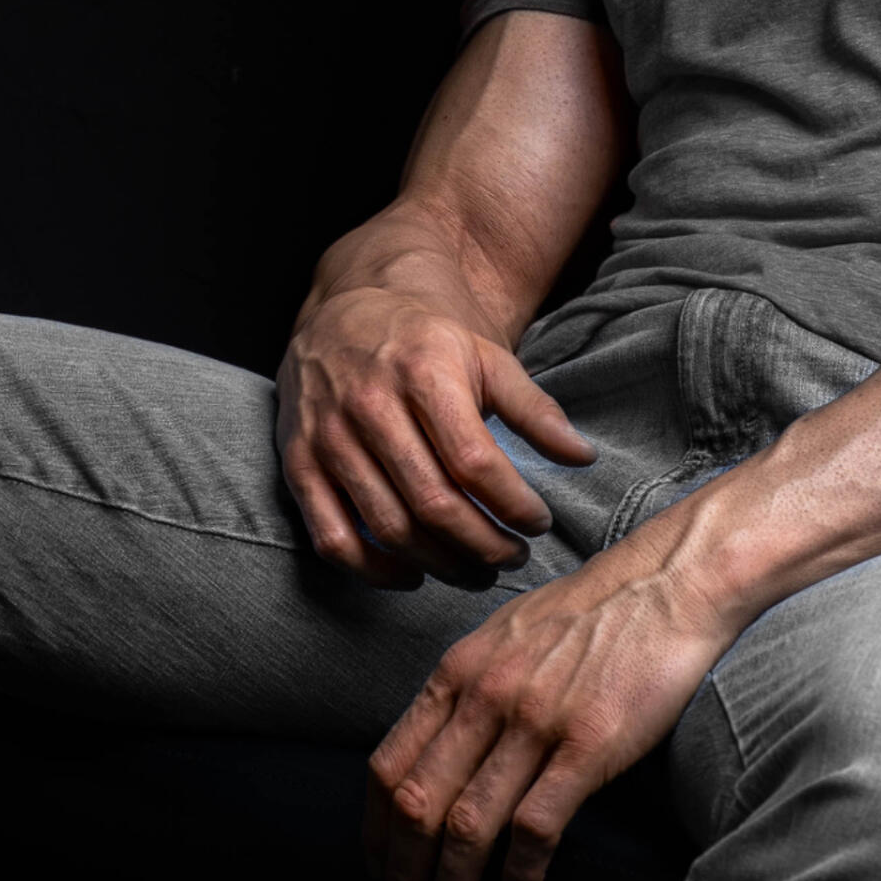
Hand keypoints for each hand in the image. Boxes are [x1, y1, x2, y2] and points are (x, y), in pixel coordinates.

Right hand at [278, 287, 594, 584]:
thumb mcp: (487, 356)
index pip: (474, 463)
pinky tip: (412, 575)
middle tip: (512, 557)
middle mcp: (368, 404)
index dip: (512, 506)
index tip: (537, 523)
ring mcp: (327, 437)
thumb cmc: (425, 340)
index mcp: (422, 371)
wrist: (345, 306)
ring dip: (441, 564)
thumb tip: (583, 458)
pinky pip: (332, 537)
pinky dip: (373, 570)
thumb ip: (535, 409)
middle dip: (484, 545)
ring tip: (475, 570)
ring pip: (389, 527)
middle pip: (434, 503)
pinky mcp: (298, 462)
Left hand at [362, 548, 728, 880]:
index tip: (377, 874)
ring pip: (467, 827)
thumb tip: (435, 753)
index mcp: (456, 673)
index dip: (373, 833)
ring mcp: (533, 721)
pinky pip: (534, 827)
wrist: (667, 585)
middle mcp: (483, 697)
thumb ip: (465, 692)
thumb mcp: (503, 639)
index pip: (388, 767)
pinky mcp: (588, 745)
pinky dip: (519, 876)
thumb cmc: (590, 615)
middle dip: (402, 878)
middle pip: (417, 807)